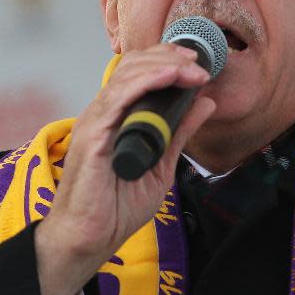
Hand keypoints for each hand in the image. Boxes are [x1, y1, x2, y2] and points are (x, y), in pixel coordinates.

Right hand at [34, 44, 215, 294]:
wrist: (90, 238)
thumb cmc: (116, 207)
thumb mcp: (162, 165)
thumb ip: (180, 132)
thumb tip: (204, 103)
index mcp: (117, 118)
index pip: (139, 74)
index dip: (167, 61)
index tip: (197, 64)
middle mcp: (104, 113)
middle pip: (133, 67)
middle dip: (168, 57)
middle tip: (198, 60)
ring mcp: (96, 121)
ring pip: (127, 74)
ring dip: (163, 65)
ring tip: (191, 67)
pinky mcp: (93, 134)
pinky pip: (119, 96)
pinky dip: (146, 80)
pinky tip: (169, 76)